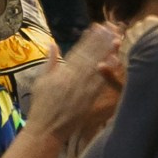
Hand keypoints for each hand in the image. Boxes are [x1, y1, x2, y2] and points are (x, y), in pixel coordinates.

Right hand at [23, 24, 126, 146]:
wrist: (47, 130)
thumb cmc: (41, 106)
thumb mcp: (41, 81)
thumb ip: (49, 62)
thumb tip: (53, 44)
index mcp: (61, 72)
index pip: (78, 51)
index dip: (88, 38)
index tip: (96, 27)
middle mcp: (73, 78)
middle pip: (90, 55)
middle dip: (101, 41)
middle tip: (112, 27)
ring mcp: (82, 89)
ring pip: (97, 66)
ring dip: (107, 52)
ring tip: (116, 39)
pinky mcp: (89, 99)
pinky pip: (100, 83)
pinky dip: (108, 72)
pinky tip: (116, 61)